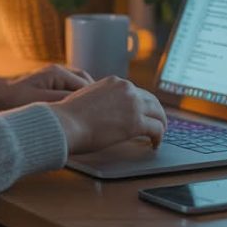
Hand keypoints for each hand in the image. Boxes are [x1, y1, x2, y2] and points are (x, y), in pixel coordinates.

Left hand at [0, 64, 93, 110]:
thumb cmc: (12, 99)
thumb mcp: (38, 103)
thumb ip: (61, 102)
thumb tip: (83, 107)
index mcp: (58, 73)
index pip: (87, 86)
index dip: (96, 101)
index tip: (103, 115)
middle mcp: (59, 72)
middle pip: (88, 85)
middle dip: (95, 100)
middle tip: (100, 117)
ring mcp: (55, 77)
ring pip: (81, 87)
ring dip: (87, 100)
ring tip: (91, 116)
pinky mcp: (50, 84)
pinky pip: (71, 90)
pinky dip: (77, 100)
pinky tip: (77, 113)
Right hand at [47, 76, 167, 153]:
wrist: (66, 123)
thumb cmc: (70, 115)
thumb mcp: (86, 96)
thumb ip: (101, 99)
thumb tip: (106, 110)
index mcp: (114, 82)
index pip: (136, 92)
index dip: (143, 105)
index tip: (144, 114)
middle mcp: (126, 88)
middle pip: (152, 101)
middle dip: (156, 113)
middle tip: (157, 125)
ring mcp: (133, 104)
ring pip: (158, 114)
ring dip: (160, 125)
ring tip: (158, 136)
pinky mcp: (136, 122)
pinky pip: (157, 129)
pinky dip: (159, 137)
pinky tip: (154, 144)